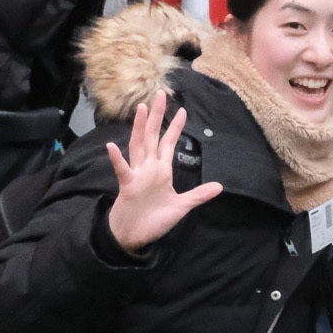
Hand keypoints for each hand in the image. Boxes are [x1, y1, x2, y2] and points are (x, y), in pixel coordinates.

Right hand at [106, 93, 223, 252]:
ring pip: (138, 146)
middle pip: (153, 137)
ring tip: (141, 109)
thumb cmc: (154, 221)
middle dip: (158, 117)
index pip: (168, 143)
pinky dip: (117, 159)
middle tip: (160, 94)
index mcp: (161, 171)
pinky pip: (122, 170)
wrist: (133, 237)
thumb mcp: (181, 207)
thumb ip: (198, 195)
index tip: (183, 110)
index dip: (175, 127)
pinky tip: (112, 146)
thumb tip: (219, 187)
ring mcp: (137, 175)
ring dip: (139, 128)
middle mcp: (148, 168)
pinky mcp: (127, 186)